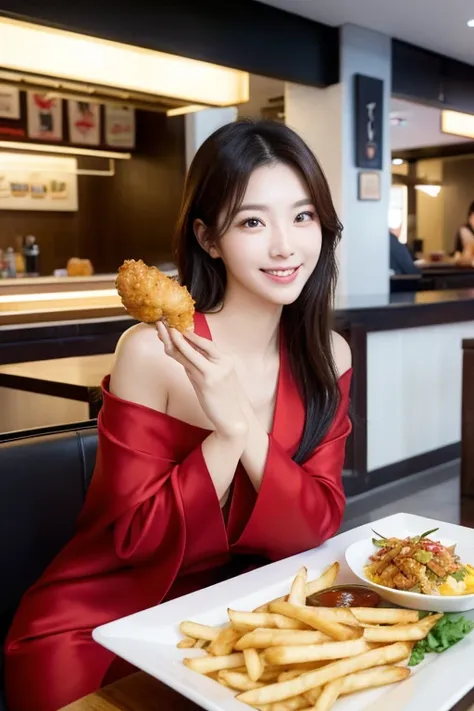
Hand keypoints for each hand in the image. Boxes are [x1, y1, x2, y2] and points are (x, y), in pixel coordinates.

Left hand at [156, 322, 247, 438]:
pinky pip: (188, 363)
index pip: (205, 344)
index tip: (176, 327)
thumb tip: (186, 359)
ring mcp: (215, 371)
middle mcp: (222, 362)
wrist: (235, 419)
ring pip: (190, 352)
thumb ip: (203, 367)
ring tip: (162, 329)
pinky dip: (178, 352)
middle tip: (164, 322)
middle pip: (197, 344)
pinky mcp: (207, 381)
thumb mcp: (218, 380)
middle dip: (179, 332)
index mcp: (226, 360)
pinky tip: (169, 345)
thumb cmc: (225, 401)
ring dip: (174, 340)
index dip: (189, 335)